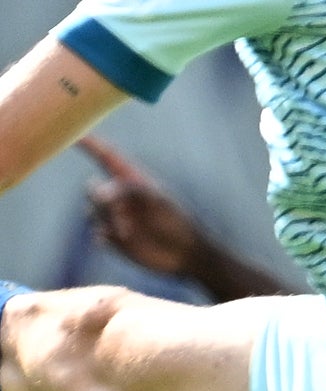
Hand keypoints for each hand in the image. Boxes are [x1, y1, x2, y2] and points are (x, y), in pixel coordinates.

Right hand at [78, 144, 212, 285]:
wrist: (186, 255)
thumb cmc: (177, 223)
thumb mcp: (156, 202)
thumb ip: (128, 191)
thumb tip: (99, 190)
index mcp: (134, 181)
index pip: (108, 158)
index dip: (92, 145)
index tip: (75, 134)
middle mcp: (121, 197)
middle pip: (91, 188)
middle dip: (100, 198)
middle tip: (119, 211)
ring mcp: (116, 217)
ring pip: (91, 211)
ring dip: (107, 220)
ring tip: (129, 231)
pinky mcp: (114, 237)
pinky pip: (97, 234)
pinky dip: (106, 237)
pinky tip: (124, 241)